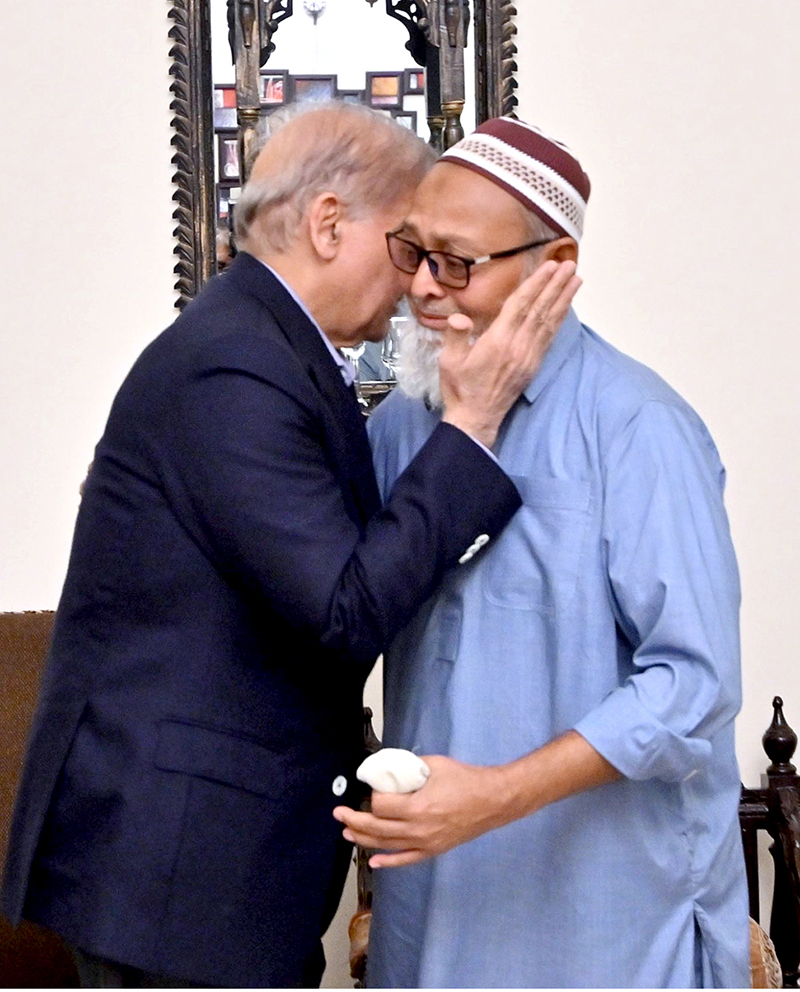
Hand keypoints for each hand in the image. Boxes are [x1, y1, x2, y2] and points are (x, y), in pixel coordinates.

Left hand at [333, 755, 511, 867]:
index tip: (373, 788)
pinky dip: (387, 862)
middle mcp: (419, 829)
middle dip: (354, 820)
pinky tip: (373, 861)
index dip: (372, 796)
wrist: (493, 800)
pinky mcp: (433, 850)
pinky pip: (406, 860)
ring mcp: (426, 843)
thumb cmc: (465, 779)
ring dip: (363, 839)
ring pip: (386, 845)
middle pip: (377, 828)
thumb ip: (408, 769)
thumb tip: (388, 771)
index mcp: (418, 806)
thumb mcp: (434, 765)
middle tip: (340, 813)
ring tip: (347, 832)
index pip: (381, 806)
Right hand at [440, 260, 580, 446]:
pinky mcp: (533, 365)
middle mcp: (517, 346)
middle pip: (540, 309)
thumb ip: (455, 336)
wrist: (476, 418)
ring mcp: (528, 356)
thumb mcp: (448, 361)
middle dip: (556, 285)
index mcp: (497, 341)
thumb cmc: (460, 388)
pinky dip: (559, 319)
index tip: (549, 267)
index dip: (536, 284)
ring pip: (549, 322)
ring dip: (563, 299)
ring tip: (576, 280)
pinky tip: (565, 308)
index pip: (520, 305)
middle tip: (569, 265)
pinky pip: (549, 337)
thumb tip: (459, 317)